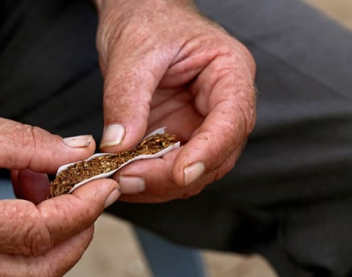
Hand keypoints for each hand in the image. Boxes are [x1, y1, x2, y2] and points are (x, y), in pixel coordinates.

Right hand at [0, 106, 119, 276]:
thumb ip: (29, 143)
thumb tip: (79, 152)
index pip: (38, 232)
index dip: (82, 210)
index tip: (104, 186)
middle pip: (41, 270)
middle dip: (79, 232)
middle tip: (90, 193)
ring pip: (32, 273)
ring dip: (60, 235)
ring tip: (50, 188)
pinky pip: (15, 263)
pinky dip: (38, 236)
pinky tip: (31, 199)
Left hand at [94, 0, 255, 201]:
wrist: (136, 17)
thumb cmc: (146, 22)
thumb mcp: (133, 54)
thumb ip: (127, 100)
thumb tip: (118, 146)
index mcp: (229, 73)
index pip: (232, 120)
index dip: (209, 151)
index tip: (180, 174)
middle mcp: (223, 105)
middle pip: (216, 156)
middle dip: (173, 175)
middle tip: (128, 179)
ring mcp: (200, 124)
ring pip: (194, 171)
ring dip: (158, 184)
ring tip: (119, 180)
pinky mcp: (178, 136)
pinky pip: (169, 168)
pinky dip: (147, 178)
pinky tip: (121, 177)